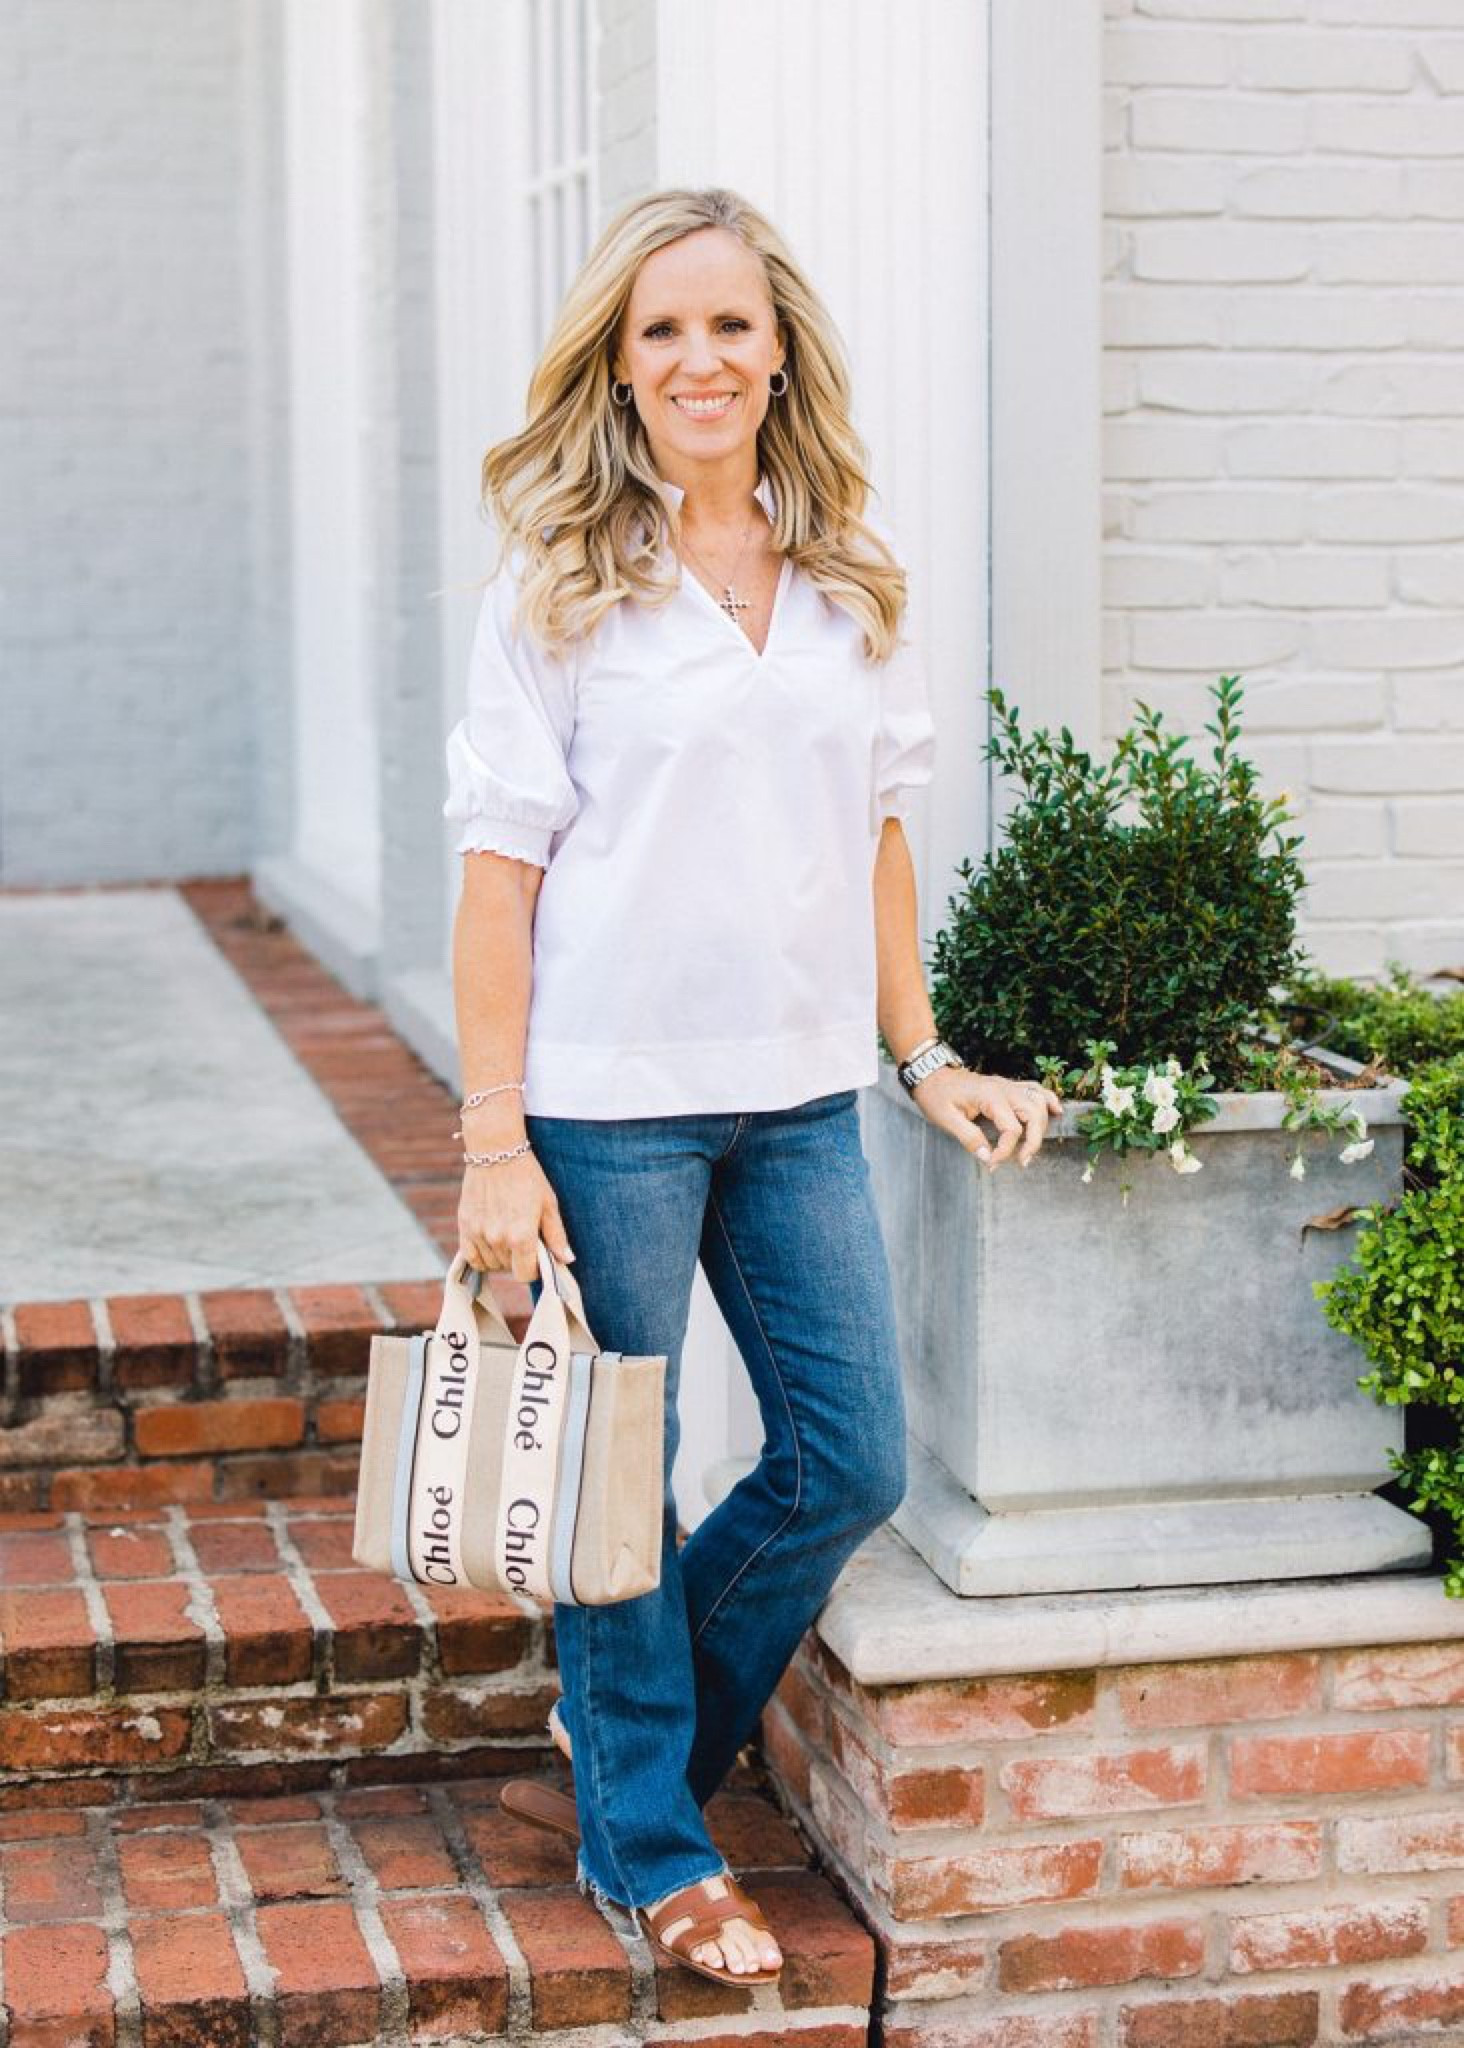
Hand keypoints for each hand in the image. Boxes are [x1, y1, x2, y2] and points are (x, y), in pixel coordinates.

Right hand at [457, 1151, 575, 1281]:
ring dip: (500, 1257)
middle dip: (518, 1259)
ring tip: (507, 1235)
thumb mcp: (548, 1204)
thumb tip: (567, 1261)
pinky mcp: (464, 1225)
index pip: (524, 1274)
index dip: (533, 1269)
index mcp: (521, 1236)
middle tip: (523, 1238)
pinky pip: (470, 1257)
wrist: (496, 1152)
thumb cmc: (528, 1177)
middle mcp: (498, 1239)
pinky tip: (490, 1244)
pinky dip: (480, 1256)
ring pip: (490, 1263)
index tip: (536, 1257)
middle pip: (508, 1268)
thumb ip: (556, 1236)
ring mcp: (478, 1233)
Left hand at [910, 1066, 1063, 1169]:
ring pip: (1039, 1102)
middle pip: (1034, 1114)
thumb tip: (987, 1157)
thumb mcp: (946, 1119)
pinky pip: (1034, 1089)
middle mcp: (1004, 1088)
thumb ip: (969, 1138)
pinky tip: (1056, 1111)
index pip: (1011, 1129)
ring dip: (1042, 1124)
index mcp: (990, 1096)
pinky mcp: (1007, 1086)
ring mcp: (1007, 1085)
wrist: (931, 1074)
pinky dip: (1048, 1100)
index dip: (1006, 1151)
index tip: (993, 1164)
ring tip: (1033, 1146)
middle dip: (1033, 1141)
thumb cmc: (936, 1095)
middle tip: (1022, 1162)